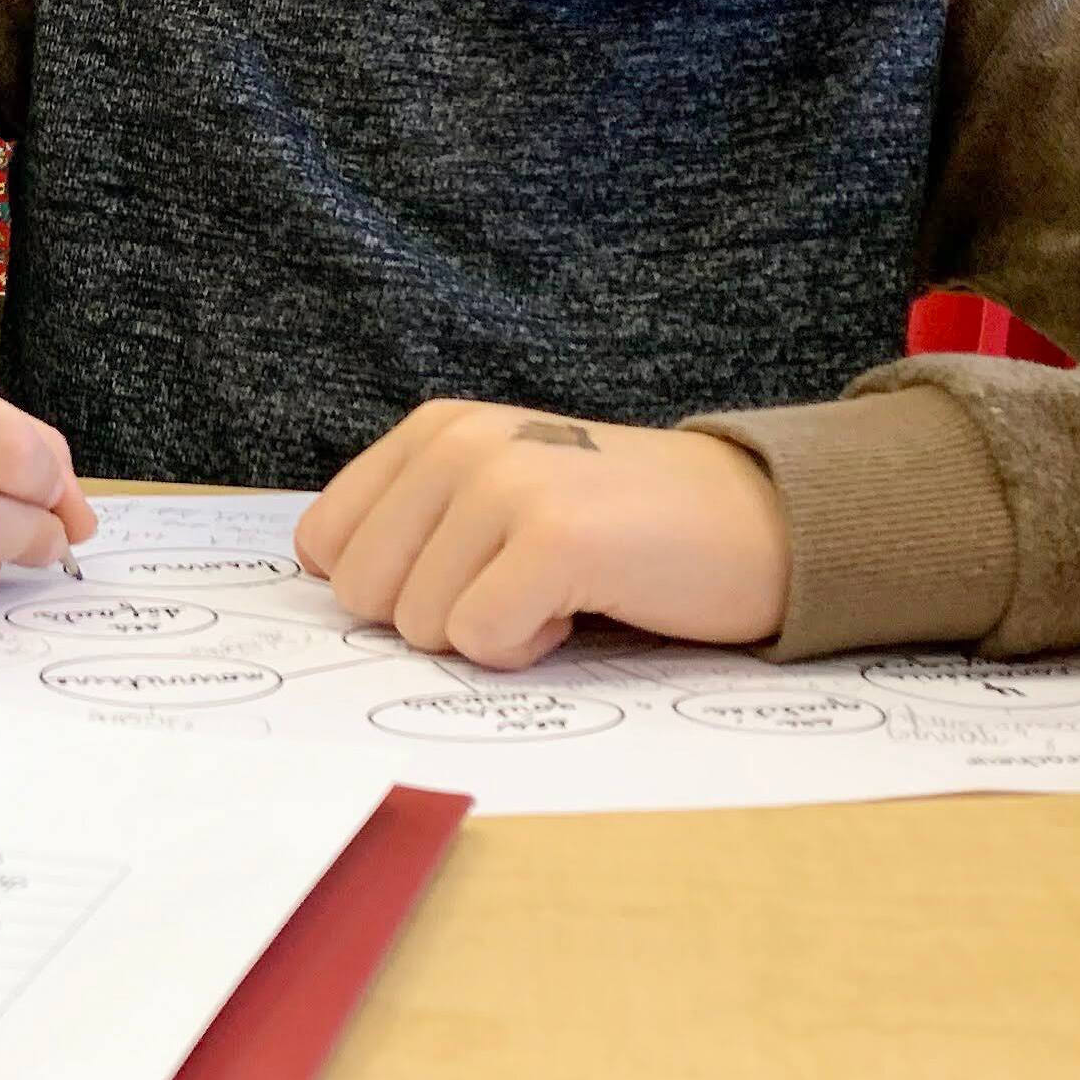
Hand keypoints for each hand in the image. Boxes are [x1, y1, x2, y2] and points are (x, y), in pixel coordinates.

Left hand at [297, 401, 789, 664]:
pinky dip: (532, 650)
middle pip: (363, 597)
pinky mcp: (553, 539)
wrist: (758, 521)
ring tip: (562, 587)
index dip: (391, 589)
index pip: (322, 545)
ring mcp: (504, 486)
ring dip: (494, 632)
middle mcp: (458, 444)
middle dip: (438, 616)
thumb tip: (326, 582)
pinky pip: (481, 643)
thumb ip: (413, 524)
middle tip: (522, 581)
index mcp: (433, 430)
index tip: (468, 569)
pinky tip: (584, 606)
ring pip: (420, 628)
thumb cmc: (621, 527)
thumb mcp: (499, 494)